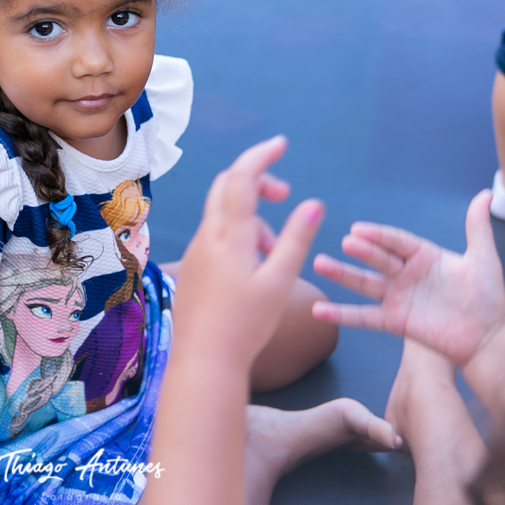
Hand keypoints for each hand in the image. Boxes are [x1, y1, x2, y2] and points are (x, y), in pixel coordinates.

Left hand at [174, 136, 324, 368]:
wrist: (204, 360)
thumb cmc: (247, 325)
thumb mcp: (280, 281)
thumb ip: (296, 239)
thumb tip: (313, 203)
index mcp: (229, 236)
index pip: (242, 178)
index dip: (261, 156)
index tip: (280, 144)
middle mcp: (207, 236)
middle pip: (226, 186)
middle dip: (256, 180)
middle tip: (285, 195)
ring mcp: (196, 251)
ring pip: (222, 213)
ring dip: (251, 216)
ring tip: (274, 252)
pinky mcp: (192, 266)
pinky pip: (214, 235)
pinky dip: (237, 235)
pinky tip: (253, 266)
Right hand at [311, 190, 504, 366]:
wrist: (488, 336)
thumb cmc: (488, 296)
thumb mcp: (483, 258)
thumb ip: (477, 228)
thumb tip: (486, 193)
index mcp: (423, 256)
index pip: (396, 241)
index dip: (379, 235)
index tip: (359, 229)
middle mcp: (405, 274)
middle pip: (377, 259)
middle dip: (361, 252)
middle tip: (346, 243)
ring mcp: (397, 297)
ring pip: (363, 283)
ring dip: (341, 274)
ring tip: (318, 263)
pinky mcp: (393, 321)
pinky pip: (363, 317)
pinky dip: (340, 314)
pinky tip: (319, 310)